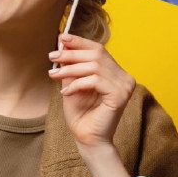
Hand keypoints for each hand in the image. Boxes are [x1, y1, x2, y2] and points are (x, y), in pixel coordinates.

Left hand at [47, 33, 135, 151]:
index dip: (80, 41)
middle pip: (96, 54)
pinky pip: (95, 80)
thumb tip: (62, 43)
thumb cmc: (80, 114)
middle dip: (71, 54)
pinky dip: (77, 84)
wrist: (87, 138)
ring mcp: (125, 85)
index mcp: (115, 72)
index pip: (99, 49)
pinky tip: (66, 93)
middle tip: (52, 56)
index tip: (61, 38)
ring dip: (70, 69)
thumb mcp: (72, 84)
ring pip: (94, 66)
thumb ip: (71, 66)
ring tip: (53, 75)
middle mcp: (124, 76)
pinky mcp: (120, 95)